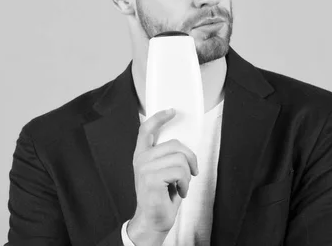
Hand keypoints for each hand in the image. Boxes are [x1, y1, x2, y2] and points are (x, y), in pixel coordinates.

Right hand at [127, 109, 198, 245]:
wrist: (154, 220)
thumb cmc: (161, 197)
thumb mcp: (163, 171)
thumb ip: (167, 155)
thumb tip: (182, 146)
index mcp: (142, 155)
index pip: (146, 129)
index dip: (159, 117)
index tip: (171, 111)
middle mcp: (141, 159)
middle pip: (175, 145)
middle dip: (190, 159)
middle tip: (190, 173)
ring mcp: (144, 168)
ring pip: (180, 159)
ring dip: (187, 175)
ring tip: (181, 185)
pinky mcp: (151, 179)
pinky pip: (180, 172)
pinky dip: (185, 184)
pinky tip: (178, 192)